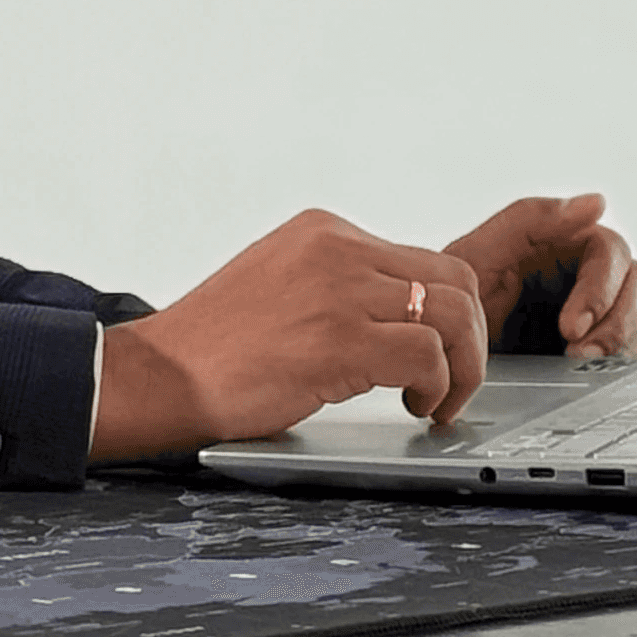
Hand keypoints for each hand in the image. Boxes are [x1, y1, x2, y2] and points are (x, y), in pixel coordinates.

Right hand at [90, 209, 489, 459]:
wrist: (166, 372)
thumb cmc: (215, 344)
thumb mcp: (280, 282)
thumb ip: (336, 284)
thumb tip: (398, 313)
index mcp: (322, 231)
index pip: (424, 259)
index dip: (447, 312)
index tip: (442, 352)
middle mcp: (337, 248)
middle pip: (455, 279)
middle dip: (470, 339)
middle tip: (452, 381)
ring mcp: (340, 290)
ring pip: (454, 314)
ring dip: (462, 367)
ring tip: (435, 399)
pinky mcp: (341, 339)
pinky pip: (429, 356)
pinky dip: (436, 388)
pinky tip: (411, 406)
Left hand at [443, 193, 636, 359]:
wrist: (444, 357)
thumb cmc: (455, 300)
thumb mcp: (479, 255)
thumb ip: (531, 218)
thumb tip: (597, 202)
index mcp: (565, 242)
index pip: (611, 251)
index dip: (599, 288)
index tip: (571, 326)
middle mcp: (591, 272)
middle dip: (616, 323)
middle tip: (579, 353)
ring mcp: (604, 310)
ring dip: (620, 345)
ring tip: (577, 366)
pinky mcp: (610, 347)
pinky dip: (623, 366)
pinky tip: (594, 375)